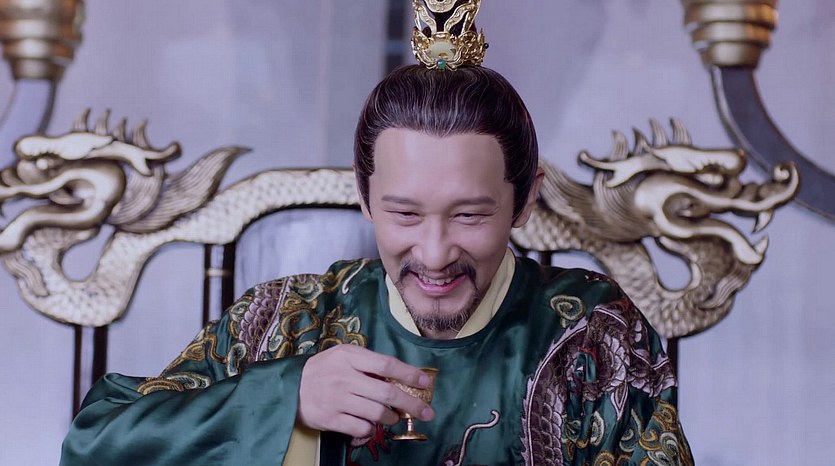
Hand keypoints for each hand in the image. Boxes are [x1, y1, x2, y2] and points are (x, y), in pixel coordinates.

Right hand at [297, 344, 434, 437]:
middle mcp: (344, 377)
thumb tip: (401, 377)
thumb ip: (368, 363)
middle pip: (387, 392)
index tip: (426, 382)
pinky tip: (371, 424)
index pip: (386, 364)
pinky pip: (361, 427)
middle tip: (427, 412)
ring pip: (377, 413)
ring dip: (392, 418)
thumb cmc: (323, 370)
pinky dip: (372, 429)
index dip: (409, 374)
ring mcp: (336, 399)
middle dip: (412, 404)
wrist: (290, 388)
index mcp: (348, 356)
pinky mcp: (330, 419)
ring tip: (394, 417)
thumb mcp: (343, 356)